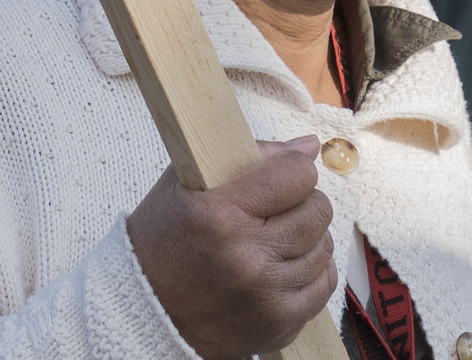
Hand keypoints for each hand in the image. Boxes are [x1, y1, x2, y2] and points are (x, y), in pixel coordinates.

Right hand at [126, 139, 335, 359]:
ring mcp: (266, 294)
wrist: (147, 310)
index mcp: (220, 213)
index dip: (292, 168)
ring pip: (324, 247)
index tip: (280, 174)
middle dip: (302, 200)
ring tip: (275, 235)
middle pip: (317, 209)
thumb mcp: (187, 181)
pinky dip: (310, 270)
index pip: (295, 174)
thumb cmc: (164, 239)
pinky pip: (324, 285)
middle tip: (276, 205)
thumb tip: (308, 146)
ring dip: (306, 236)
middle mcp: (247, 256)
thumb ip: (249, 155)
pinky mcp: (280, 323)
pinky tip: (283, 263)